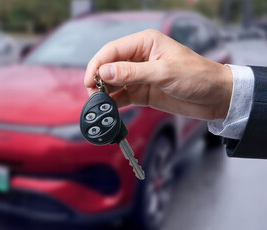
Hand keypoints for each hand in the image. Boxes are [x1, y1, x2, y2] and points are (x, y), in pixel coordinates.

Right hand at [84, 29, 232, 119]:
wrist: (216, 97)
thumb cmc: (198, 77)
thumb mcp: (164, 73)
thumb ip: (133, 73)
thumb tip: (104, 71)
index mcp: (145, 44)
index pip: (112, 50)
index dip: (98, 64)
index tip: (89, 80)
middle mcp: (139, 58)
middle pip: (109, 66)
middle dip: (98, 79)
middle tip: (93, 94)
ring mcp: (139, 76)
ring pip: (113, 82)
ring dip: (104, 92)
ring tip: (99, 104)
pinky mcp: (142, 92)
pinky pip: (122, 96)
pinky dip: (114, 102)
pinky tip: (109, 109)